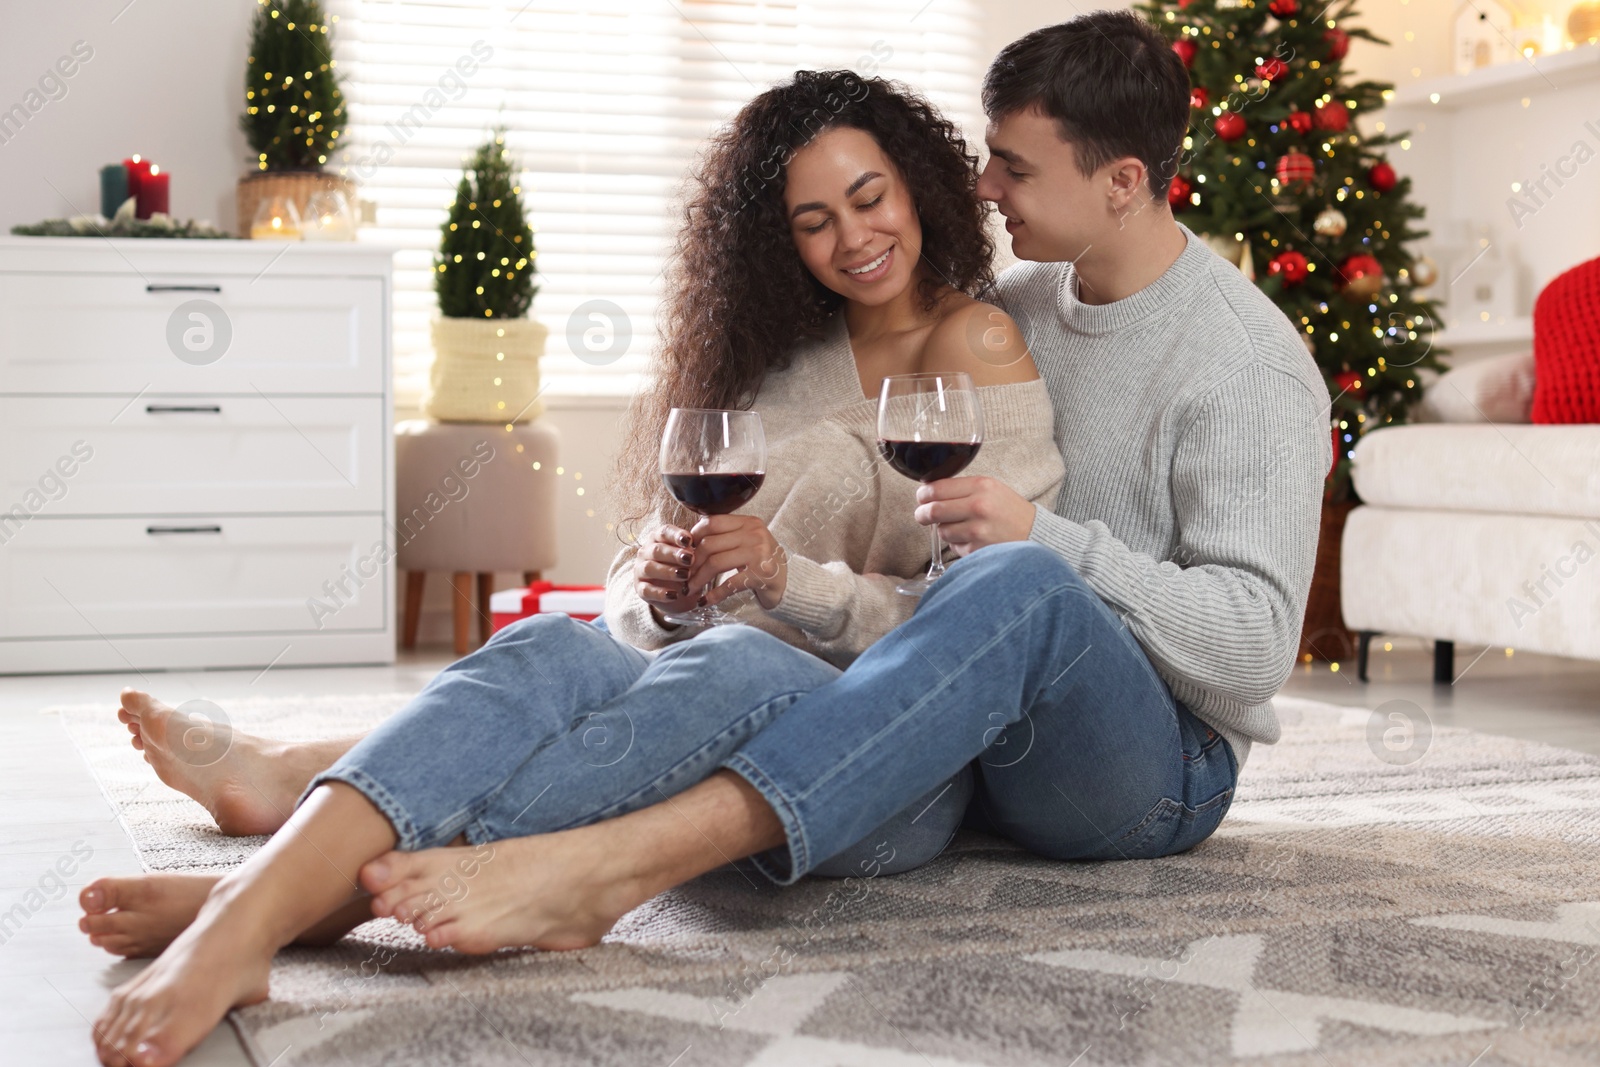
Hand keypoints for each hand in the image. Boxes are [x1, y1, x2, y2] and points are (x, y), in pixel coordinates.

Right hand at [632, 523, 700, 619]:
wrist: (678, 594)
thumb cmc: (684, 568)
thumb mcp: (690, 558)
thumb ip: (692, 551)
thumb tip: (702, 546)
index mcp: (657, 538)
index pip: (664, 532)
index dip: (676, 535)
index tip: (689, 540)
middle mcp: (646, 552)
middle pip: (656, 550)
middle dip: (674, 554)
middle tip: (690, 559)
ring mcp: (640, 570)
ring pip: (649, 568)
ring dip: (667, 571)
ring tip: (685, 576)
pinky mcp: (640, 589)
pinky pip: (647, 590)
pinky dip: (660, 593)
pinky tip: (674, 595)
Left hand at [687, 514, 787, 610]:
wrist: (789, 583)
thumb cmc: (763, 563)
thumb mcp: (748, 542)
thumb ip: (726, 537)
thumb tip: (690, 542)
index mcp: (748, 523)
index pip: (711, 522)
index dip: (693, 538)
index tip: (686, 552)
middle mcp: (755, 534)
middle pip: (709, 544)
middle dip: (692, 563)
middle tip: (684, 576)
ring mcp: (759, 554)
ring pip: (715, 563)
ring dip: (698, 579)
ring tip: (690, 589)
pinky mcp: (761, 575)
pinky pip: (729, 584)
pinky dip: (714, 594)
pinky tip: (705, 600)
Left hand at [914, 476, 1034, 555]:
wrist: (1036, 533)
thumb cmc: (1010, 510)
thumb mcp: (990, 488)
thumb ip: (962, 488)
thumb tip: (928, 492)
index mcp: (981, 485)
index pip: (936, 488)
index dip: (923, 494)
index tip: (922, 498)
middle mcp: (979, 506)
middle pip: (933, 510)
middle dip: (922, 514)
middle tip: (923, 516)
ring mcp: (978, 530)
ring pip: (942, 531)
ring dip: (944, 530)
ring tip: (961, 527)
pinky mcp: (978, 550)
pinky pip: (954, 547)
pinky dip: (958, 544)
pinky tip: (973, 539)